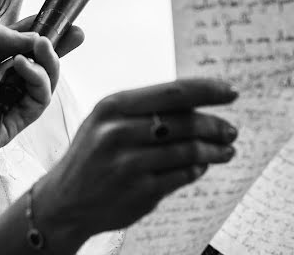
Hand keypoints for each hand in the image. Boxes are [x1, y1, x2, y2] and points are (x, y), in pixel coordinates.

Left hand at [0, 22, 80, 174]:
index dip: (36, 32)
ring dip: (48, 61)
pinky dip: (38, 80)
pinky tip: (24, 68)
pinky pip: (37, 101)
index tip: (56, 19)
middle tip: (75, 33)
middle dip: (57, 47)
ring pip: (42, 80)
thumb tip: (29, 39)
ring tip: (42, 47)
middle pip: (37, 62)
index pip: (17, 44)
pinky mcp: (12, 122)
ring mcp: (5, 101)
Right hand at [34, 78, 238, 245]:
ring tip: (226, 150)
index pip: (173, 92)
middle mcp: (119, 132)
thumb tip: (200, 99)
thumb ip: (148, 108)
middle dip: (215, 125)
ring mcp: (128, 164)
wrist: (61, 203)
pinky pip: (181, 175)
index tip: (231, 92)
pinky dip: (197, 169)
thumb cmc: (94, 153)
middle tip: (232, 130)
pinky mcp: (138, 192)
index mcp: (114, 105)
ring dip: (214, 150)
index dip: (208, 91)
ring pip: (188, 150)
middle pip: (184, 121)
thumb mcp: (109, 120)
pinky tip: (201, 166)